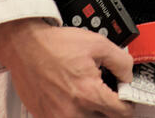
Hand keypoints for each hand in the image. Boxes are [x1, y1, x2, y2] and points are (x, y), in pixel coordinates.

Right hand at [0, 18, 134, 117]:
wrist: (26, 47)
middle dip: (109, 107)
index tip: (125, 95)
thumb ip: (121, 61)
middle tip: (105, 91)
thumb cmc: (56, 45)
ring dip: (93, 111)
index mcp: (89, 93)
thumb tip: (128, 76)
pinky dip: (75, 112)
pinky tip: (72, 96)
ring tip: (87, 93)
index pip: (121, 112)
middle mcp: (74, 112)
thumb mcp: (97, 43)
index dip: (128, 101)